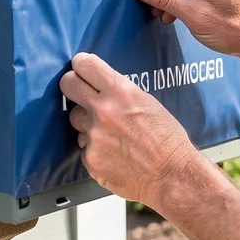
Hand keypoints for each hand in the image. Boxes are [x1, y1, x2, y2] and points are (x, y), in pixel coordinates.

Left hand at [59, 52, 205, 207]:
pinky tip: (114, 154)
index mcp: (120, 91)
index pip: (85, 65)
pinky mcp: (90, 159)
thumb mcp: (147, 102)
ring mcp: (93, 136)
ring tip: (111, 134)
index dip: (81, 64)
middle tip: (80, 92)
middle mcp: (102, 110)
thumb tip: (99, 87)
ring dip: (87, 123)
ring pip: (76, 120)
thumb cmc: (167, 139)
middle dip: (73, 86)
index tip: (80, 67)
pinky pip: (84, 147)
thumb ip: (120, 92)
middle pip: (68, 85)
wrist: (172, 175)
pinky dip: (96, 149)